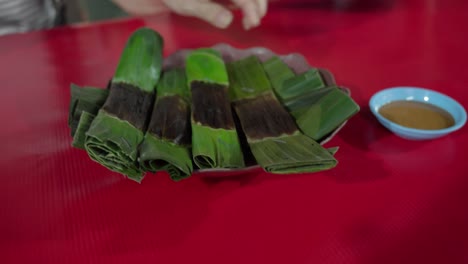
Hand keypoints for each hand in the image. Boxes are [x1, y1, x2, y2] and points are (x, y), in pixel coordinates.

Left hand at [111, 0, 267, 29]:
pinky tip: (236, 12)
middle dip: (255, 1)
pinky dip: (235, 3)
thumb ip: (207, 9)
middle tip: (253, 22)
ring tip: (249, 19)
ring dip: (248, 3)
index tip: (252, 21)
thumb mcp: (183, 2)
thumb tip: (228, 21)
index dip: (252, 3)